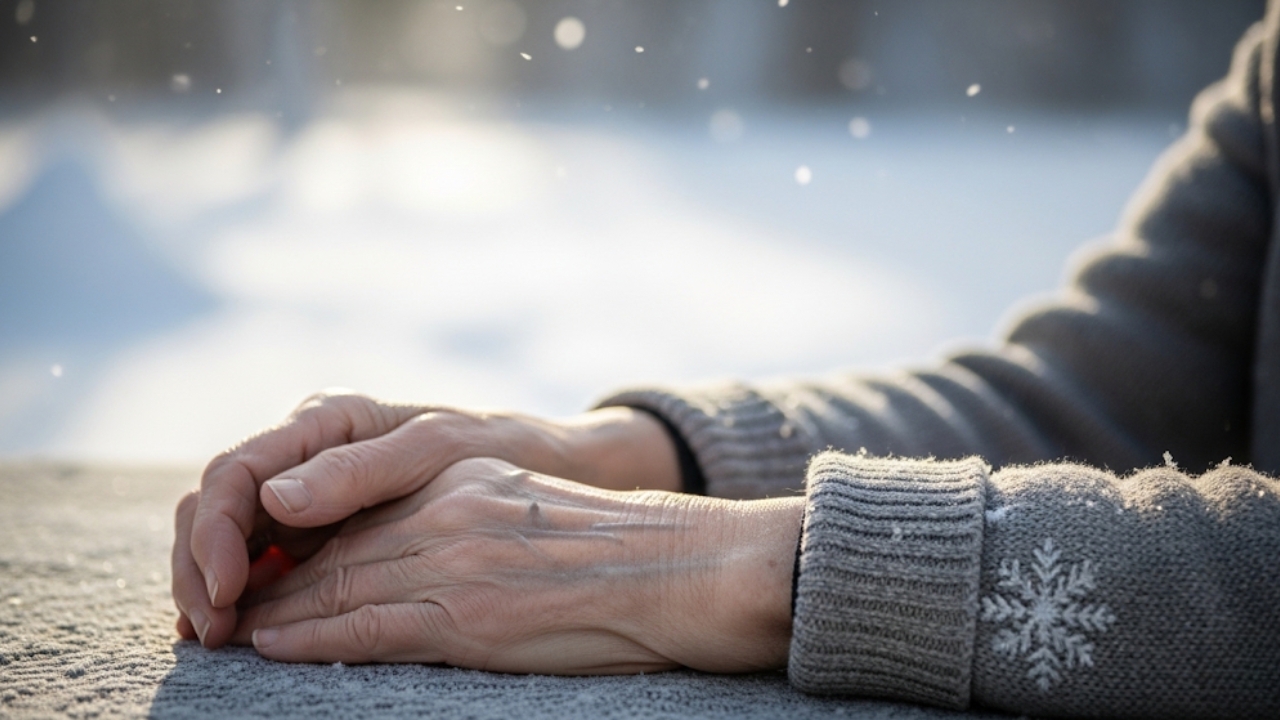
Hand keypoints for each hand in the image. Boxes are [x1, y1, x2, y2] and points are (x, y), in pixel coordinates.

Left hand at [232, 458, 802, 673]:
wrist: (684, 571)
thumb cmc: (624, 555)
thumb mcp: (535, 513)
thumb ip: (474, 522)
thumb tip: (420, 559)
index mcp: (469, 482)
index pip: (366, 516)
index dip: (309, 547)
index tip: (268, 568)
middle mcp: (454, 511)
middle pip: (342, 548)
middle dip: (277, 578)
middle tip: (225, 601)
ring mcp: (460, 561)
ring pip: (343, 583)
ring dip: (281, 610)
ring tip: (235, 629)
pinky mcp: (470, 615)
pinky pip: (371, 626)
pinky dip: (313, 636)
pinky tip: (275, 643)